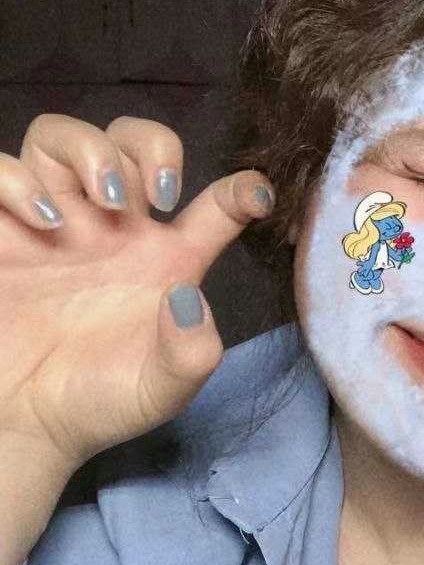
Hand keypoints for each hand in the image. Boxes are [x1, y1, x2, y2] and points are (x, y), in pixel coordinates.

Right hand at [0, 113, 274, 470]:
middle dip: (151, 145)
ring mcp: (53, 222)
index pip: (214, 206)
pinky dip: (20, 178)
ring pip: (64, 138)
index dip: (242, 191)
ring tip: (105, 202)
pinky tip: (45, 221)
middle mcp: (111, 229)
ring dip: (90, 151)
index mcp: (164, 261)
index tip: (256, 197)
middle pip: (131, 142)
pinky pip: (0, 168)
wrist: (23, 426)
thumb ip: (192, 352)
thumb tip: (190, 299)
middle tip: (158, 196)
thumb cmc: (97, 405)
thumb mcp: (162, 391)